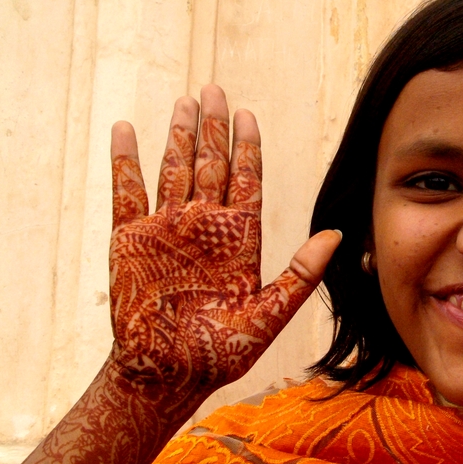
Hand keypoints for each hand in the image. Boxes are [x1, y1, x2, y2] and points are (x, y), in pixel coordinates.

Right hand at [108, 85, 339, 405]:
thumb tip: (336, 235)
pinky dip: (126, 161)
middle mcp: (204, 227)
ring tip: (183, 103)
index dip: (247, 147)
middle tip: (213, 89)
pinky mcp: (130, 240)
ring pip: (174, 170)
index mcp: (238, 239)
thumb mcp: (270, 314)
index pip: (246, 180)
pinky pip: (127, 192)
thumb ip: (301, 274)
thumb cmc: (222, 352)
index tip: (248, 114)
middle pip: (211, 165)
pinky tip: (126, 130)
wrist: (170, 374)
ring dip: (178, 137)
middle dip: (213, 128)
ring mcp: (166, 229)